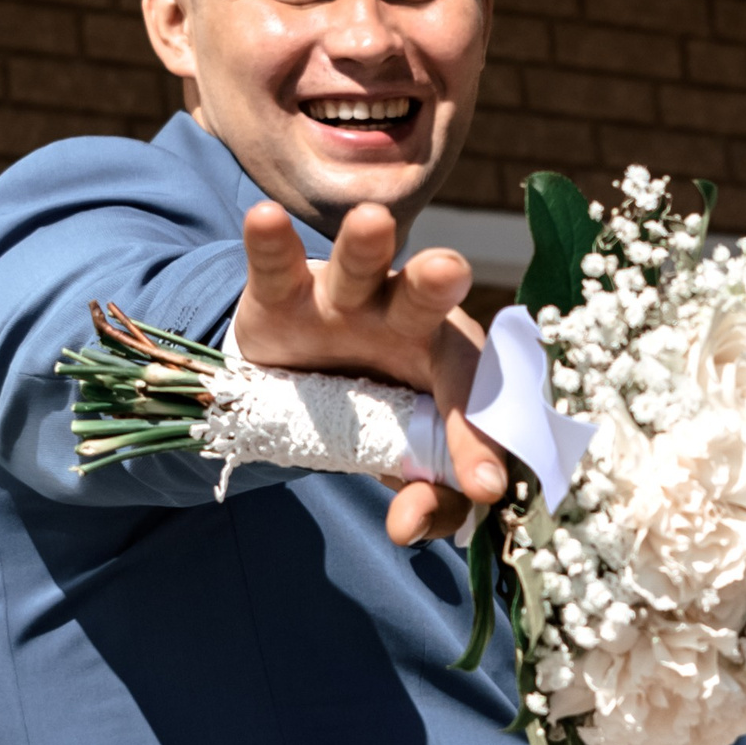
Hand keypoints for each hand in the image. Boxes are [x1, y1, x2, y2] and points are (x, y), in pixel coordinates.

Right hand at [235, 199, 500, 544]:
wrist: (301, 387)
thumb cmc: (379, 421)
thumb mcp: (408, 464)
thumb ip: (429, 501)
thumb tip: (408, 526)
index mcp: (447, 361)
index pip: (471, 397)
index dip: (476, 441)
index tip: (482, 487)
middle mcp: (403, 319)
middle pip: (426, 298)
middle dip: (436, 284)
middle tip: (450, 270)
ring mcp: (343, 301)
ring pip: (359, 269)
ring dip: (364, 246)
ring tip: (372, 223)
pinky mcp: (284, 294)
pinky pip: (276, 266)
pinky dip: (269, 244)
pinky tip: (263, 218)